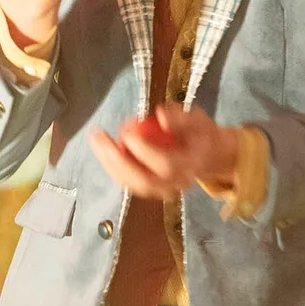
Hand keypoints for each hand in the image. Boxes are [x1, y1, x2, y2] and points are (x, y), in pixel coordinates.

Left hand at [88, 103, 239, 200]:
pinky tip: (102, 148)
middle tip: (100, 137)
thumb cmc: (201, 134)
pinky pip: (129, 182)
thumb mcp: (198, 119)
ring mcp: (164, 190)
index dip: (144, 151)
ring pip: (133, 184)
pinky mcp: (152, 190)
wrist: (208, 155)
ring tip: (96, 140)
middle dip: (117, 161)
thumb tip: (161, 115)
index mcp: (191, 166)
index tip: (127, 131)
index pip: (166, 164)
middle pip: (144, 181)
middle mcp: (177, 183)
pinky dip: (113, 166)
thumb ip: (181, 118)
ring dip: (110, 164)